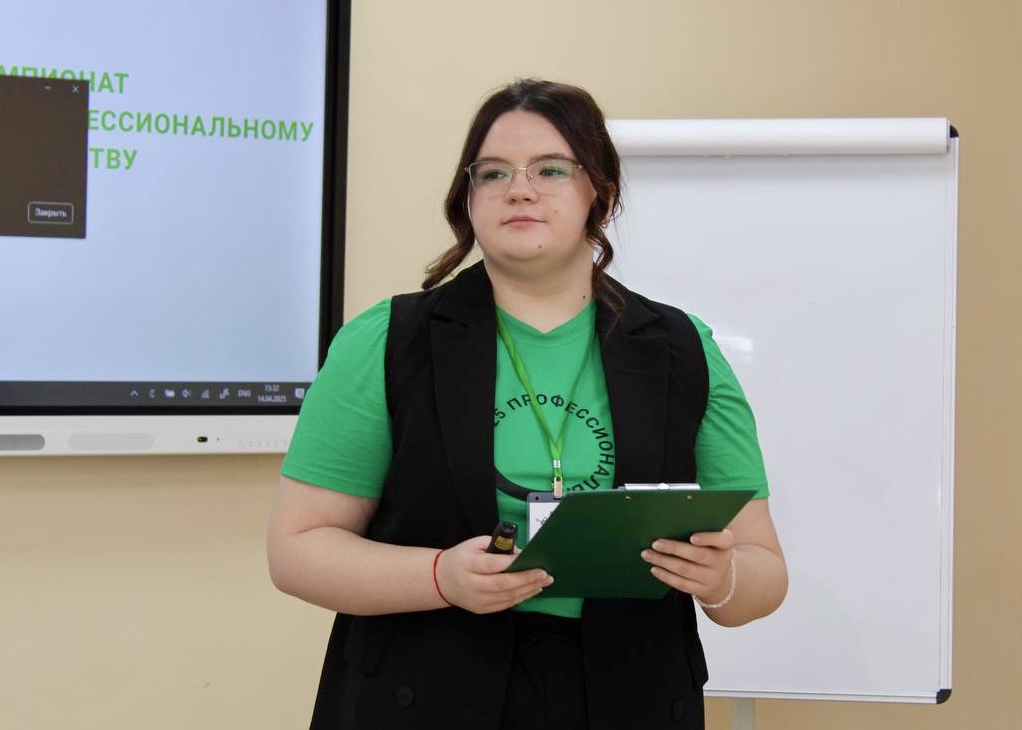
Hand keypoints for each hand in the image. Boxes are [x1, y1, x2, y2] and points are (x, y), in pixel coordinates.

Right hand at [434, 536, 552, 613]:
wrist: (440, 580)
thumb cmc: (460, 558)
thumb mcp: (474, 544)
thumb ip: (496, 546)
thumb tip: (520, 553)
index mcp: (467, 564)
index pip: (492, 564)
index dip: (511, 562)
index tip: (530, 559)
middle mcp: (471, 584)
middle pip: (502, 584)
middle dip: (526, 579)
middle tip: (545, 574)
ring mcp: (476, 599)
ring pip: (506, 597)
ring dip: (528, 590)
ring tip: (543, 582)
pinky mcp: (480, 609)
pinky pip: (504, 605)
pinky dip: (520, 598)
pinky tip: (532, 590)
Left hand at [641, 529, 734, 604]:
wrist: (719, 575)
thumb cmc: (709, 548)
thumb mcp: (711, 538)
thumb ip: (699, 528)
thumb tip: (670, 519)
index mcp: (725, 545)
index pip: (722, 540)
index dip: (707, 538)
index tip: (692, 537)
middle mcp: (720, 562)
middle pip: (698, 555)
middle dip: (674, 548)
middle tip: (655, 543)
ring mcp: (711, 578)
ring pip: (686, 570)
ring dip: (664, 562)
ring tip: (647, 554)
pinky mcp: (701, 590)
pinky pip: (682, 584)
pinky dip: (666, 576)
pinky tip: (654, 568)